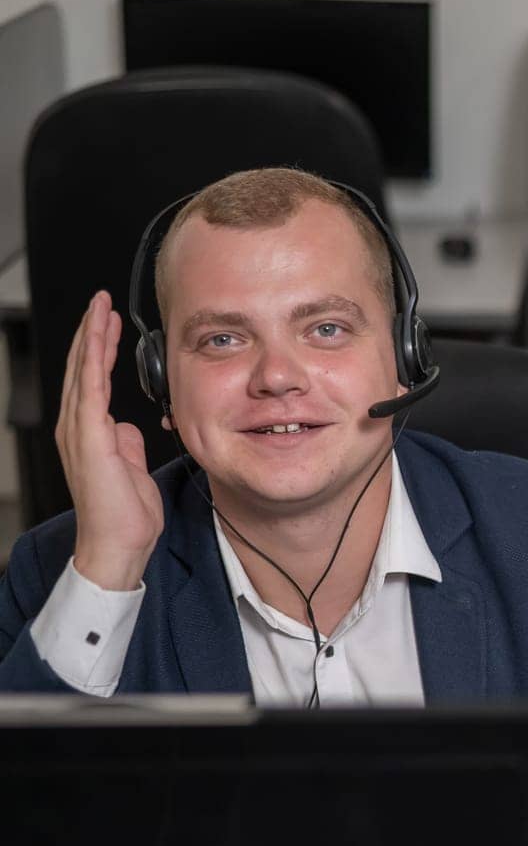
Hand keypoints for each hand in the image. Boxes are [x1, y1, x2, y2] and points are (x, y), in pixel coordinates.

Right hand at [55, 291, 163, 589]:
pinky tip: (97, 337)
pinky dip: (92, 360)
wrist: (118, 542)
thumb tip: (127, 426)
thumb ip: (126, 442)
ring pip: (83, 371)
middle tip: (102, 303)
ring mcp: (80, 431)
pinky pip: (90, 389)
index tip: (108, 323)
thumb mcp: (132, 466)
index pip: (92, 379)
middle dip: (92, 333)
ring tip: (99, 308)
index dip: (99, 348)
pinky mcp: (89, 437)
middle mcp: (78, 427)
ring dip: (91, 337)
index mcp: (90, 432)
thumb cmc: (125, 513)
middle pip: (83, 368)